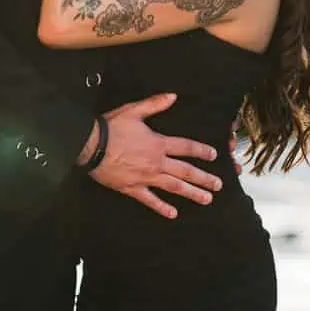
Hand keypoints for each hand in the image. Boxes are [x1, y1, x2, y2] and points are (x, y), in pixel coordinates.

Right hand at [88, 93, 222, 218]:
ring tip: (207, 199)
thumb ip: (154, 104)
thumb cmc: (111, 127)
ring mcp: (146, 177)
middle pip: (186, 171)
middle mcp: (156, 162)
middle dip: (204, 178)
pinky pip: (150, 200)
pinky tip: (173, 214)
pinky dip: (162, 207)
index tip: (213, 156)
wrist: (91, 146)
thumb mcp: (133, 111)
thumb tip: (173, 96)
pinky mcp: (133, 188)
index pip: (186, 147)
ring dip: (192, 193)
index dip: (201, 151)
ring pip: (174, 187)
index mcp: (158, 143)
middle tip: (218, 185)